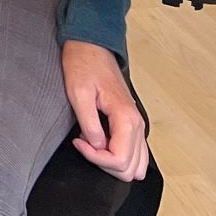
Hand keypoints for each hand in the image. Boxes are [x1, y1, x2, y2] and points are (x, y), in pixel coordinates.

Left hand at [62, 40, 148, 180]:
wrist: (91, 48)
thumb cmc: (84, 66)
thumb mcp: (79, 93)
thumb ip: (89, 123)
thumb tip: (97, 146)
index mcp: (126, 118)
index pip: (120, 159)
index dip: (96, 158)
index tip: (79, 143)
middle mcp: (137, 124)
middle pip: (130, 168)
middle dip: (104, 164)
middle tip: (84, 144)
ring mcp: (136, 124)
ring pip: (136, 165)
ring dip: (113, 163)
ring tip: (92, 144)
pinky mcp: (131, 123)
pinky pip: (135, 153)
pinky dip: (119, 156)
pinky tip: (100, 142)